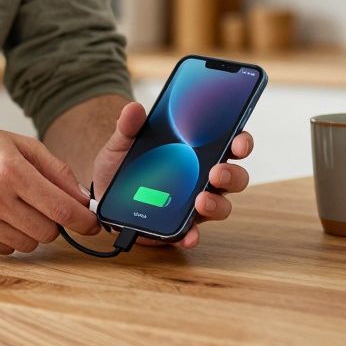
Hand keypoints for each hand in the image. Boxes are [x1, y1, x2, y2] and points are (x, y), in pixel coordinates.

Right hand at [0, 118, 99, 254]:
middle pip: (48, 230)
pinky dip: (9, 236)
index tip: (93, 225)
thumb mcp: (18, 143)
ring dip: (31, 229)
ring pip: (28, 243)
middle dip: (54, 221)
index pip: (60, 208)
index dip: (84, 220)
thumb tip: (83, 199)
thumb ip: (55, 170)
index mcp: (9, 169)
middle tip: (42, 205)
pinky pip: (5, 250)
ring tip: (14, 206)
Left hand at [93, 102, 253, 248]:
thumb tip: (133, 109)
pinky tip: (189, 235)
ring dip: (216, 204)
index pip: (230, 144)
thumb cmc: (121, 163)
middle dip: (231, 174)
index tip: (239, 142)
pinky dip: (193, 236)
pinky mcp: (179, 226)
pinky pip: (193, 233)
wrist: (103, 193)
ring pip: (221, 205)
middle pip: (233, 176)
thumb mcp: (122, 142)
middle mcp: (203, 177)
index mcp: (197, 152)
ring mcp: (194, 203)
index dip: (241, 142)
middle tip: (217, 172)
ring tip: (201, 201)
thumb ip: (128, 126)